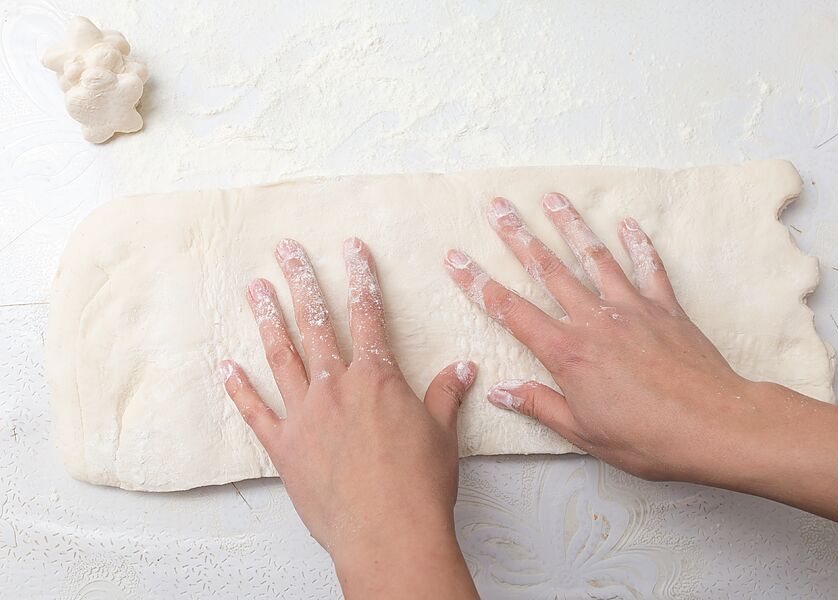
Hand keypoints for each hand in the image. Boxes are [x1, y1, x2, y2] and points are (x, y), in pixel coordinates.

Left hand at [220, 237, 479, 598]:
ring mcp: (305, 417)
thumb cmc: (419, 486)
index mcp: (377, 379)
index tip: (350, 249)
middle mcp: (336, 388)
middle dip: (301, 282)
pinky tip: (227, 368)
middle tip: (286, 251)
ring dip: (267, 321)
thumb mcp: (443, 434)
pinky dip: (240, 390)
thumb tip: (464, 368)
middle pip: (316, 324)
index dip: (360, 278)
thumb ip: (447, 395)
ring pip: (282, 358)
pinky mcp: (285, 449)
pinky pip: (256, 413)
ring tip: (256, 290)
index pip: (367, 315)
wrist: (388, 534)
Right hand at [445, 194, 837, 528]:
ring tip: (552, 199)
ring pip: (594, 258)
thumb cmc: (648, 438)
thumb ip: (540, 405)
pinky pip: (649, 268)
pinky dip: (639, 244)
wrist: (714, 425)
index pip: (511, 311)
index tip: (456, 259)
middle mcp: (594, 320)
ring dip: (570, 226)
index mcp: (567, 352)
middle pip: (548, 270)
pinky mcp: (665, 308)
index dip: (478, 283)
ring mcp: (632, 309)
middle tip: (498, 206)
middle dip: (518, 236)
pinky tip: (628, 224)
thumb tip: (500, 391)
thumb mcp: (583, 432)